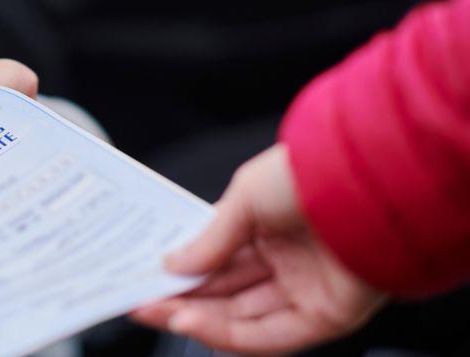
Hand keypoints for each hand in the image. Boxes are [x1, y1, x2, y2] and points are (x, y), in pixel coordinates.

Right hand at [130, 144, 387, 353]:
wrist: (370, 181)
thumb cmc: (310, 175)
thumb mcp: (244, 198)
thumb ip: (209, 239)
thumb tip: (172, 265)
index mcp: (269, 224)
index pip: (217, 257)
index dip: (181, 269)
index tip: (145, 273)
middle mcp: (288, 258)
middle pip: (225, 291)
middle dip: (181, 297)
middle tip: (140, 299)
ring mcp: (305, 288)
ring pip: (241, 316)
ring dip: (195, 317)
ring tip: (153, 310)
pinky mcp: (323, 316)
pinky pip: (268, 335)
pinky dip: (226, 333)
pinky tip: (190, 321)